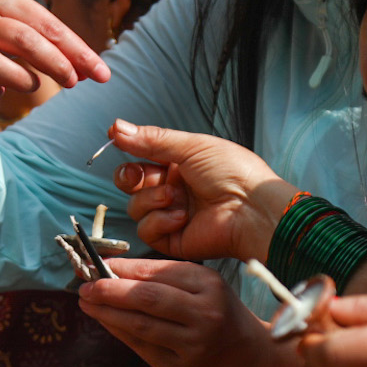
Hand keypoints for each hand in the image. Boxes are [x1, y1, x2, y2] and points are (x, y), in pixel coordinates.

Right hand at [0, 0, 108, 117]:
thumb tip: (87, 68)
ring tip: (33, 85)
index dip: (76, 50)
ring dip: (23, 80)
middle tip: (74, 82)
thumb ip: (44, 39)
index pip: (45, 24)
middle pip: (24, 40)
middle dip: (56, 64)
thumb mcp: (8, 21)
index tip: (101, 73)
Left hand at [76, 258, 289, 366]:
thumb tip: (115, 269)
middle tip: (85, 285)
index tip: (97, 264)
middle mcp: (204, 313)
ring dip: (107, 313)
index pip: (157, 273)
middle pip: (147, 298)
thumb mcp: (205, 286)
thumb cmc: (222, 315)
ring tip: (87, 303)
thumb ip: (166, 278)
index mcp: (209, 284)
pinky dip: (120, 333)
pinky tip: (106, 322)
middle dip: (109, 290)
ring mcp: (193, 344)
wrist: (251, 360)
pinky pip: (143, 348)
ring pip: (141, 325)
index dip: (123, 269)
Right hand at [106, 122, 294, 261]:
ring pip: (135, 206)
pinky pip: (146, 230)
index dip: (128, 152)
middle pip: (130, 183)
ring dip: (152, 199)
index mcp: (179, 165)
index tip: (115, 140)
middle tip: (140, 175)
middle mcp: (173, 189)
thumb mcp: (191, 147)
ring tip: (176, 197)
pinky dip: (159, 221)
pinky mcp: (171, 239)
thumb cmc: (233, 173)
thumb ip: (152, 140)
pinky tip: (181, 217)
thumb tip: (116, 127)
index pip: (141, 158)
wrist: (251, 209)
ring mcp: (171, 214)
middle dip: (130, 177)